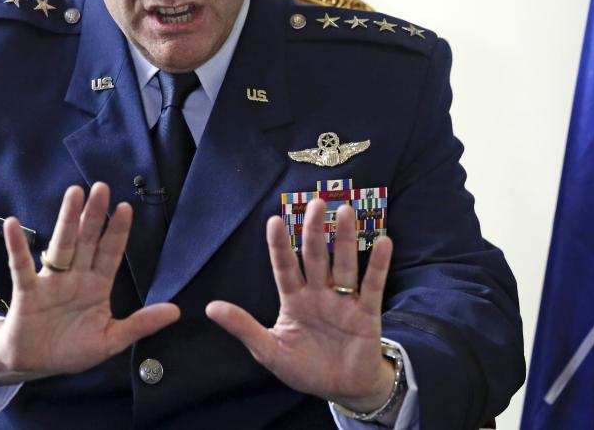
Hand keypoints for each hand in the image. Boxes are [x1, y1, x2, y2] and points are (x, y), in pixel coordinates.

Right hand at [0, 182, 179, 387]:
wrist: (34, 365)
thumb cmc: (73, 349)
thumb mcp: (111, 340)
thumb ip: (140, 324)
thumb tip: (176, 312)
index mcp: (97, 286)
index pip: (110, 253)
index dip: (117, 232)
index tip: (126, 208)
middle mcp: (75, 277)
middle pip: (87, 240)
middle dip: (95, 215)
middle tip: (101, 187)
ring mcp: (51, 282)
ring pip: (61, 245)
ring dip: (67, 219)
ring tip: (73, 194)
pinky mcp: (27, 292)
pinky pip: (21, 266)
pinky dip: (17, 246)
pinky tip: (13, 224)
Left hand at [206, 198, 395, 411]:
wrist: (342, 390)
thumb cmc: (304, 368)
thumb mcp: (269, 350)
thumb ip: (244, 327)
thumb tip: (210, 307)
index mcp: (294, 300)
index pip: (285, 267)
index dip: (279, 246)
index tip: (274, 220)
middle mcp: (319, 294)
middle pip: (316, 257)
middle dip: (315, 231)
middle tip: (317, 203)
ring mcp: (343, 301)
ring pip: (344, 264)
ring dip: (346, 238)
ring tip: (347, 211)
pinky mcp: (367, 313)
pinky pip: (373, 286)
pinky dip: (378, 265)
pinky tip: (383, 242)